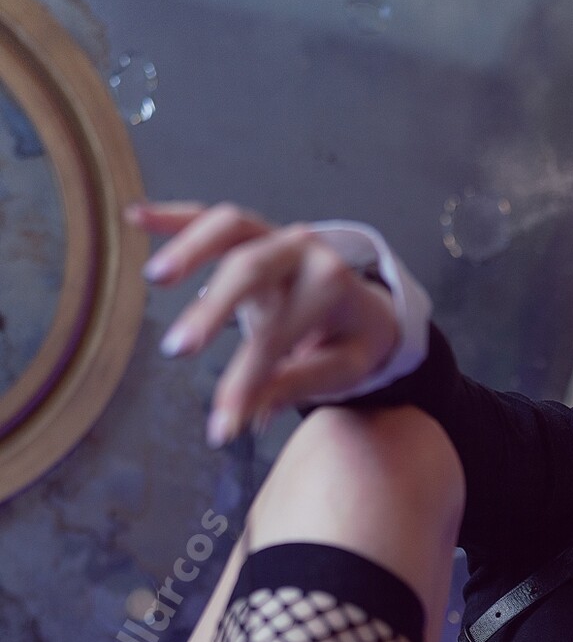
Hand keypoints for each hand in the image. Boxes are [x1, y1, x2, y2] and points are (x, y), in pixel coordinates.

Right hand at [123, 199, 402, 444]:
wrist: (367, 307)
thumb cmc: (350, 343)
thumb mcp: (340, 371)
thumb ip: (294, 385)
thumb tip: (247, 414)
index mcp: (332, 287)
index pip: (279, 336)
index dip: (247, 380)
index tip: (222, 424)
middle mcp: (304, 251)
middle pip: (251, 270)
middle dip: (211, 310)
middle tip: (178, 349)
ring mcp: (275, 234)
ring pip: (228, 227)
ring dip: (189, 248)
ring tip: (155, 278)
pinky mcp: (252, 231)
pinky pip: (210, 217)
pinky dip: (173, 217)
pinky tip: (135, 217)